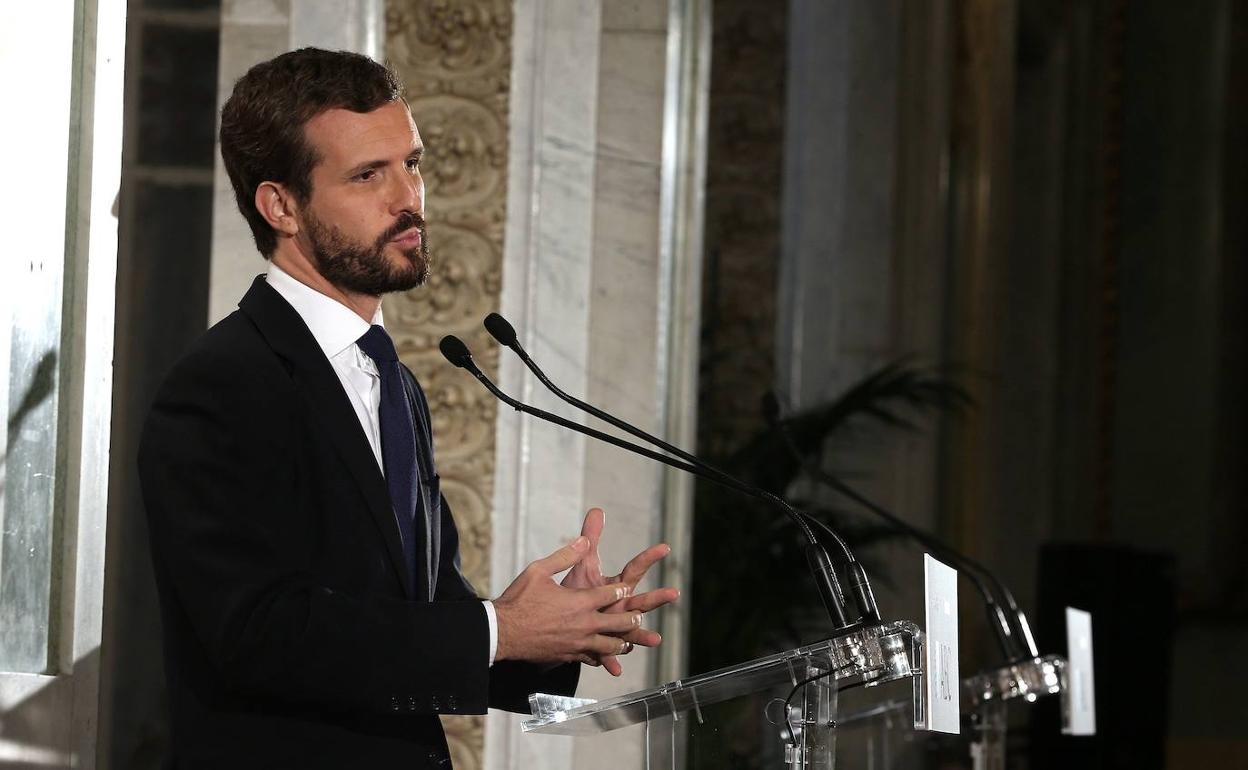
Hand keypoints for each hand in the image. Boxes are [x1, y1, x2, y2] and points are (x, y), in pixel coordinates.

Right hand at [493, 536, 643, 663]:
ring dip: (621, 641)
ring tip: (627, 639)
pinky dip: (601, 657)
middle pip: (619, 622)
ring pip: (610, 644)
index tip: (626, 588)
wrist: (502, 632)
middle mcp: (584, 624)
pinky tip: (603, 656)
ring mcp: (578, 643)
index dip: (620, 590)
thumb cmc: (519, 600)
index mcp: (580, 601)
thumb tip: (583, 540)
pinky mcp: (569, 656)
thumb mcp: (539, 570)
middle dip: (631, 618)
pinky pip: (592, 658)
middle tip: (637, 615)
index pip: (611, 594)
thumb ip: (565, 555)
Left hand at [561, 508, 679, 675]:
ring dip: (643, 636)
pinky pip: (607, 653)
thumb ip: (590, 538)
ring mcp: (614, 626)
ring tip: (655, 640)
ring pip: (631, 631)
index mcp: (618, 587)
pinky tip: (615, 669)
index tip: (665, 547)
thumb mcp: (584, 564)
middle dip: (657, 598)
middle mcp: (621, 607)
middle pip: (641, 601)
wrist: (561, 620)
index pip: (635, 569)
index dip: (649, 557)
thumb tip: (597, 510)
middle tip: (673, 593)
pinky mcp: (601, 643)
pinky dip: (611, 661)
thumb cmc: (577, 590)